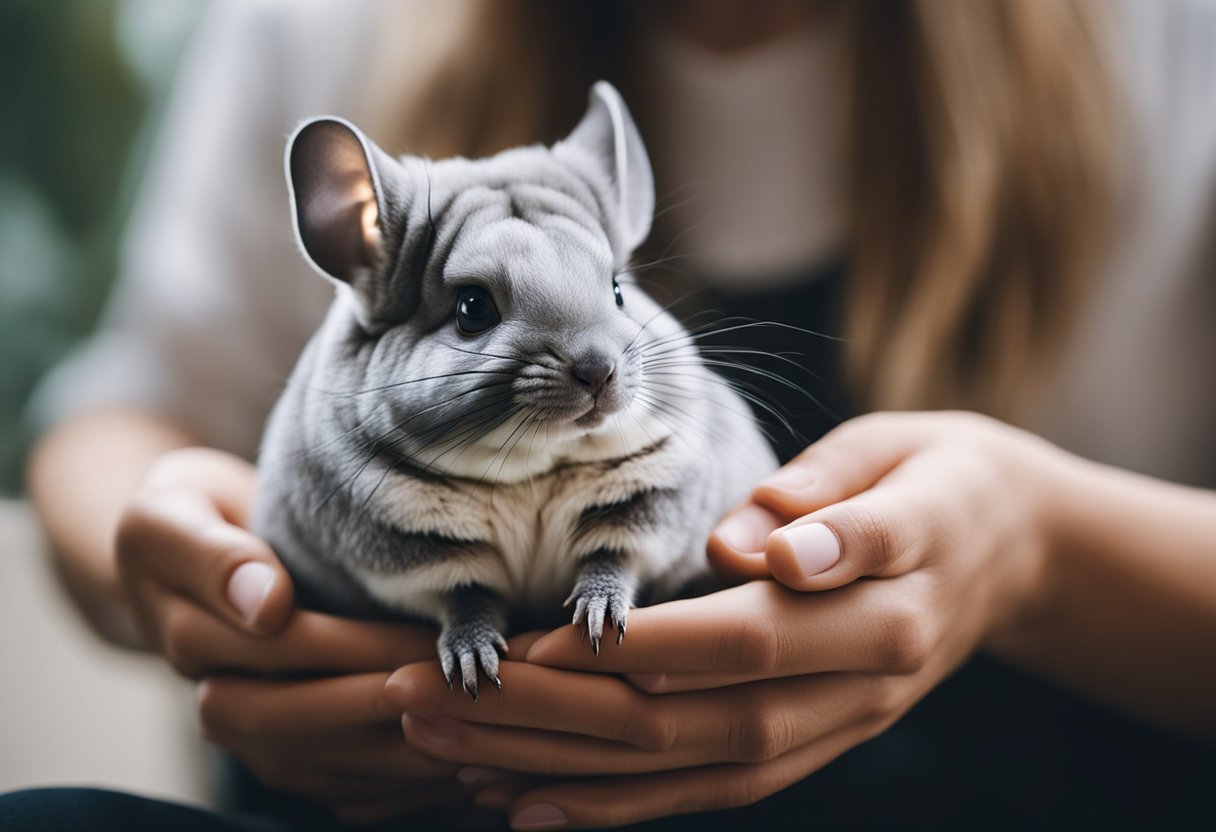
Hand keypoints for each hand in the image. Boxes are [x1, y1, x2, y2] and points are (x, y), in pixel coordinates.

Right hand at [114, 447, 465, 821]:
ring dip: (394, 755)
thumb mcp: (177, 513)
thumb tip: (266, 606)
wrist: (184, 558)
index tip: (422, 639)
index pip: (281, 648)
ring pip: (321, 765)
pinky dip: (392, 785)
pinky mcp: (281, 756)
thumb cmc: (192, 517)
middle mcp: (214, 698)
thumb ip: (216, 555)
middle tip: (451, 683)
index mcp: (187, 634)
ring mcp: (247, 737)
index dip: (355, 647)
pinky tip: (449, 766)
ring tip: (463, 724)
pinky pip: (334, 789)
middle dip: (383, 703)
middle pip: (298, 722)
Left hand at [383, 411, 1065, 828]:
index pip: (737, 640)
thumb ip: (831, 501)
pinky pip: (719, 788)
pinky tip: (539, 806)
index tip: (523, 651)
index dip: (630, 651)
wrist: (1015, 545)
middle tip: (436, 707)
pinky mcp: (821, 743)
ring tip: (456, 762)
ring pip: (696, 771)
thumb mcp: (902, 455)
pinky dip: (628, 806)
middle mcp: (863, 685)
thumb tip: (755, 545)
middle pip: (696, 722)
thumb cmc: (942, 479)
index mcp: (884, 604)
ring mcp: (843, 728)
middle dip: (559, 722)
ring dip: (571, 776)